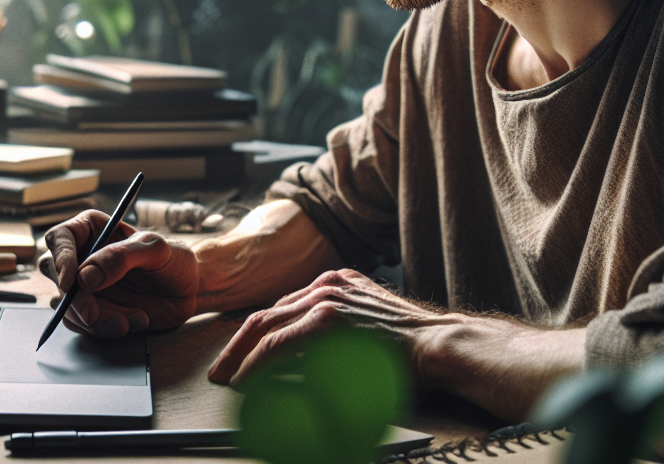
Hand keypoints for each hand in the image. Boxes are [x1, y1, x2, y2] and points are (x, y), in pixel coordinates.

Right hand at [40, 210, 199, 336]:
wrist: (187, 291)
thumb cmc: (172, 260)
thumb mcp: (155, 250)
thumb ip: (121, 257)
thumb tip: (84, 277)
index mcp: (92, 230)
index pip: (59, 238)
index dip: (60, 259)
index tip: (71, 282)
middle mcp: (82, 257)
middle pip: (54, 274)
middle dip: (73, 298)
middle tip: (94, 312)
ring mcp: (84, 286)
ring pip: (66, 305)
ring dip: (95, 319)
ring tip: (133, 317)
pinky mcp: (92, 310)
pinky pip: (81, 324)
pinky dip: (105, 328)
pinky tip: (134, 320)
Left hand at [207, 269, 454, 385]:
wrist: (442, 345)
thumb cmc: (411, 349)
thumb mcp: (366, 331)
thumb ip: (334, 339)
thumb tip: (301, 365)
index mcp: (335, 284)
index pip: (282, 310)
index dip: (256, 337)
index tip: (241, 357)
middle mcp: (326, 285)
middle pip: (266, 315)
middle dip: (237, 346)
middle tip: (221, 371)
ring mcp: (326, 298)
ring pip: (265, 327)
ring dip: (241, 357)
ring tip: (227, 379)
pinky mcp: (327, 318)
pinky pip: (279, 343)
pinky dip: (257, 364)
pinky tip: (246, 380)